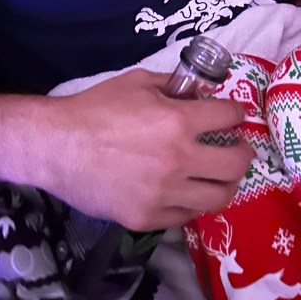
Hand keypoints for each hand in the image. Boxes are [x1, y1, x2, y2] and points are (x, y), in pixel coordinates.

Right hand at [33, 70, 253, 229]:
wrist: (57, 146)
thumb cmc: (96, 108)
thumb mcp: (139, 81)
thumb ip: (174, 86)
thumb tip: (200, 93)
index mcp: (178, 121)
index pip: (229, 117)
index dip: (236, 113)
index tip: (234, 116)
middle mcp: (178, 160)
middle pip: (235, 164)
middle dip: (243, 153)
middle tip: (238, 149)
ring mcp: (163, 194)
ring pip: (217, 197)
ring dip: (225, 183)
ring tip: (219, 176)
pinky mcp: (147, 219)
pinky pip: (186, 216)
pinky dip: (192, 202)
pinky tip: (188, 192)